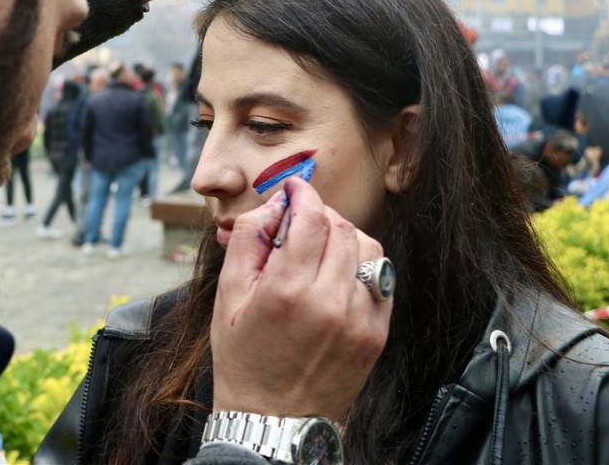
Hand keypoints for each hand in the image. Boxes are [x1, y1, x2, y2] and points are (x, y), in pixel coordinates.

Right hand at [211, 177, 391, 420]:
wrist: (273, 420)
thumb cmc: (243, 358)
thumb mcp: (227, 297)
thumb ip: (248, 241)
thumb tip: (275, 205)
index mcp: (287, 292)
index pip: (311, 218)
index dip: (302, 194)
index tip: (293, 189)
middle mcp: (330, 303)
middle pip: (342, 227)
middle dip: (320, 214)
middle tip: (299, 221)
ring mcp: (360, 320)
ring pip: (369, 248)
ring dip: (345, 236)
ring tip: (320, 248)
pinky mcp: (377, 335)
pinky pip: (382, 279)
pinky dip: (362, 266)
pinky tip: (338, 276)